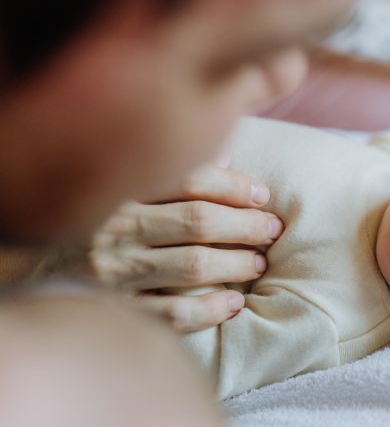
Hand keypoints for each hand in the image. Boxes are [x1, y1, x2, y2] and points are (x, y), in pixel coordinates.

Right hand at [87, 163, 283, 331]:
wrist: (35, 270)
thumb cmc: (94, 222)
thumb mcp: (121, 187)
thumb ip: (171, 172)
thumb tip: (225, 158)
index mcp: (118, 189)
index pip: (189, 179)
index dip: (234, 185)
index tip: (262, 194)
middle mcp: (114, 228)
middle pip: (198, 221)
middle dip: (246, 225)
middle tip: (272, 230)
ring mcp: (113, 271)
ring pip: (193, 265)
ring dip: (236, 264)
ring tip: (258, 262)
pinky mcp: (116, 309)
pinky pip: (174, 313)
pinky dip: (211, 309)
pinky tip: (235, 302)